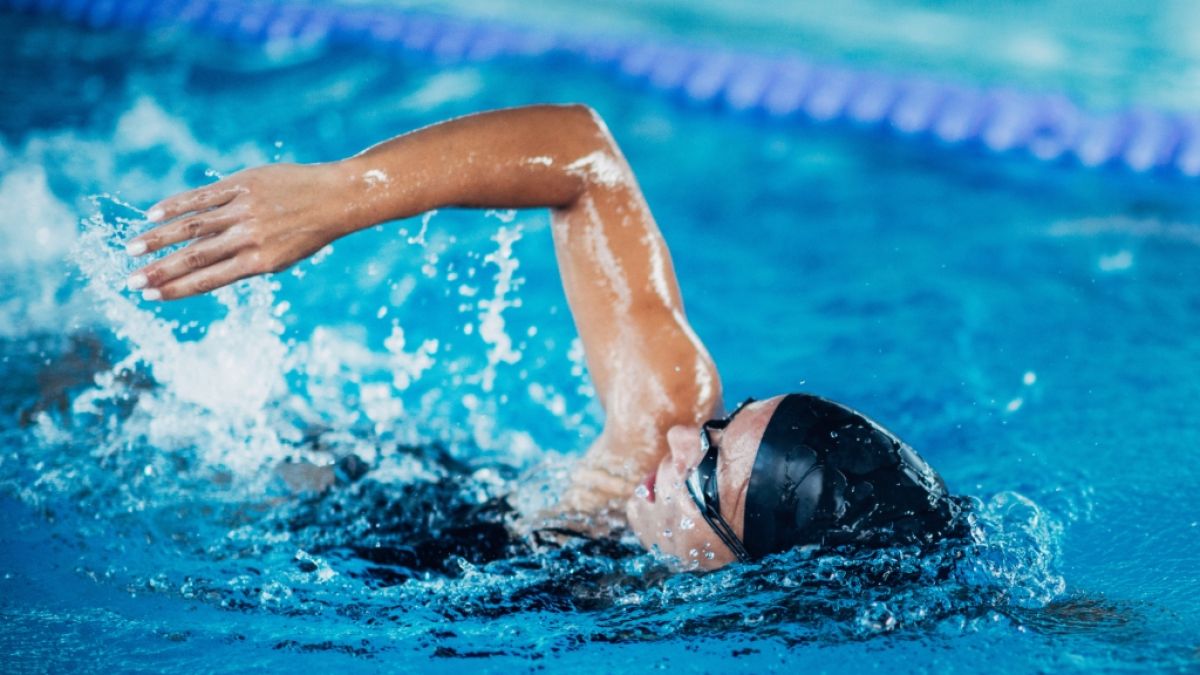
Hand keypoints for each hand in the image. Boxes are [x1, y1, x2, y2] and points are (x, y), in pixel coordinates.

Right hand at [126, 162, 354, 299]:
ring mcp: (244, 210)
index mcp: (260, 262)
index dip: (178, 288)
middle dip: (160, 270)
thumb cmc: (309, 231)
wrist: (337, 197)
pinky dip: (177, 205)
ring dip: (159, 238)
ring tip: (133, 248)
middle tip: (131, 281)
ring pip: (193, 226)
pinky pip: (203, 196)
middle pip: (195, 257)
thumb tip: (207, 267)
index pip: (210, 279)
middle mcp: (249, 237)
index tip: (151, 295)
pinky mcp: (243, 184)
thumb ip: (247, 261)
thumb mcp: (283, 256)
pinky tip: (153, 214)